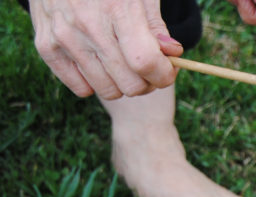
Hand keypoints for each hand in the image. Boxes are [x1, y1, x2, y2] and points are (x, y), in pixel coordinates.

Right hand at [29, 0, 180, 98]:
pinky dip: (94, 82)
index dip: (164, 74)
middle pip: (130, 84)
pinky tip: (98, 63)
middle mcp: (87, 26)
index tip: (167, 69)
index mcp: (116, 9)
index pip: (146, 62)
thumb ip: (155, 26)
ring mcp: (64, 38)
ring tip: (122, 63)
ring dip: (122, 84)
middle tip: (145, 67)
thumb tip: (172, 54)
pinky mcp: (46, 46)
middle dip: (147, 82)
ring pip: (108, 91)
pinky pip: (81, 89)